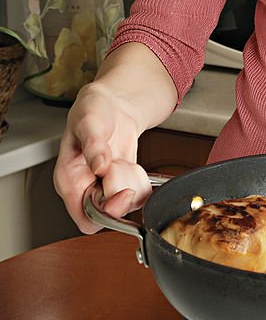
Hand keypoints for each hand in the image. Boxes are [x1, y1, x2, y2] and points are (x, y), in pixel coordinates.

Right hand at [53, 85, 151, 233]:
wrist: (111, 102)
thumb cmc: (92, 109)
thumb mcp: (89, 122)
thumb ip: (93, 145)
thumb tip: (99, 166)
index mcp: (69, 179)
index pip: (84, 217)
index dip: (105, 212)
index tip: (123, 193)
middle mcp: (85, 187)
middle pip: (105, 216)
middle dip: (122, 199)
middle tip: (127, 172)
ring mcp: (103, 186)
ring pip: (122, 208)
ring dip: (132, 189)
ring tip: (126, 163)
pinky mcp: (120, 182)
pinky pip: (135, 197)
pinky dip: (142, 185)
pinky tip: (135, 167)